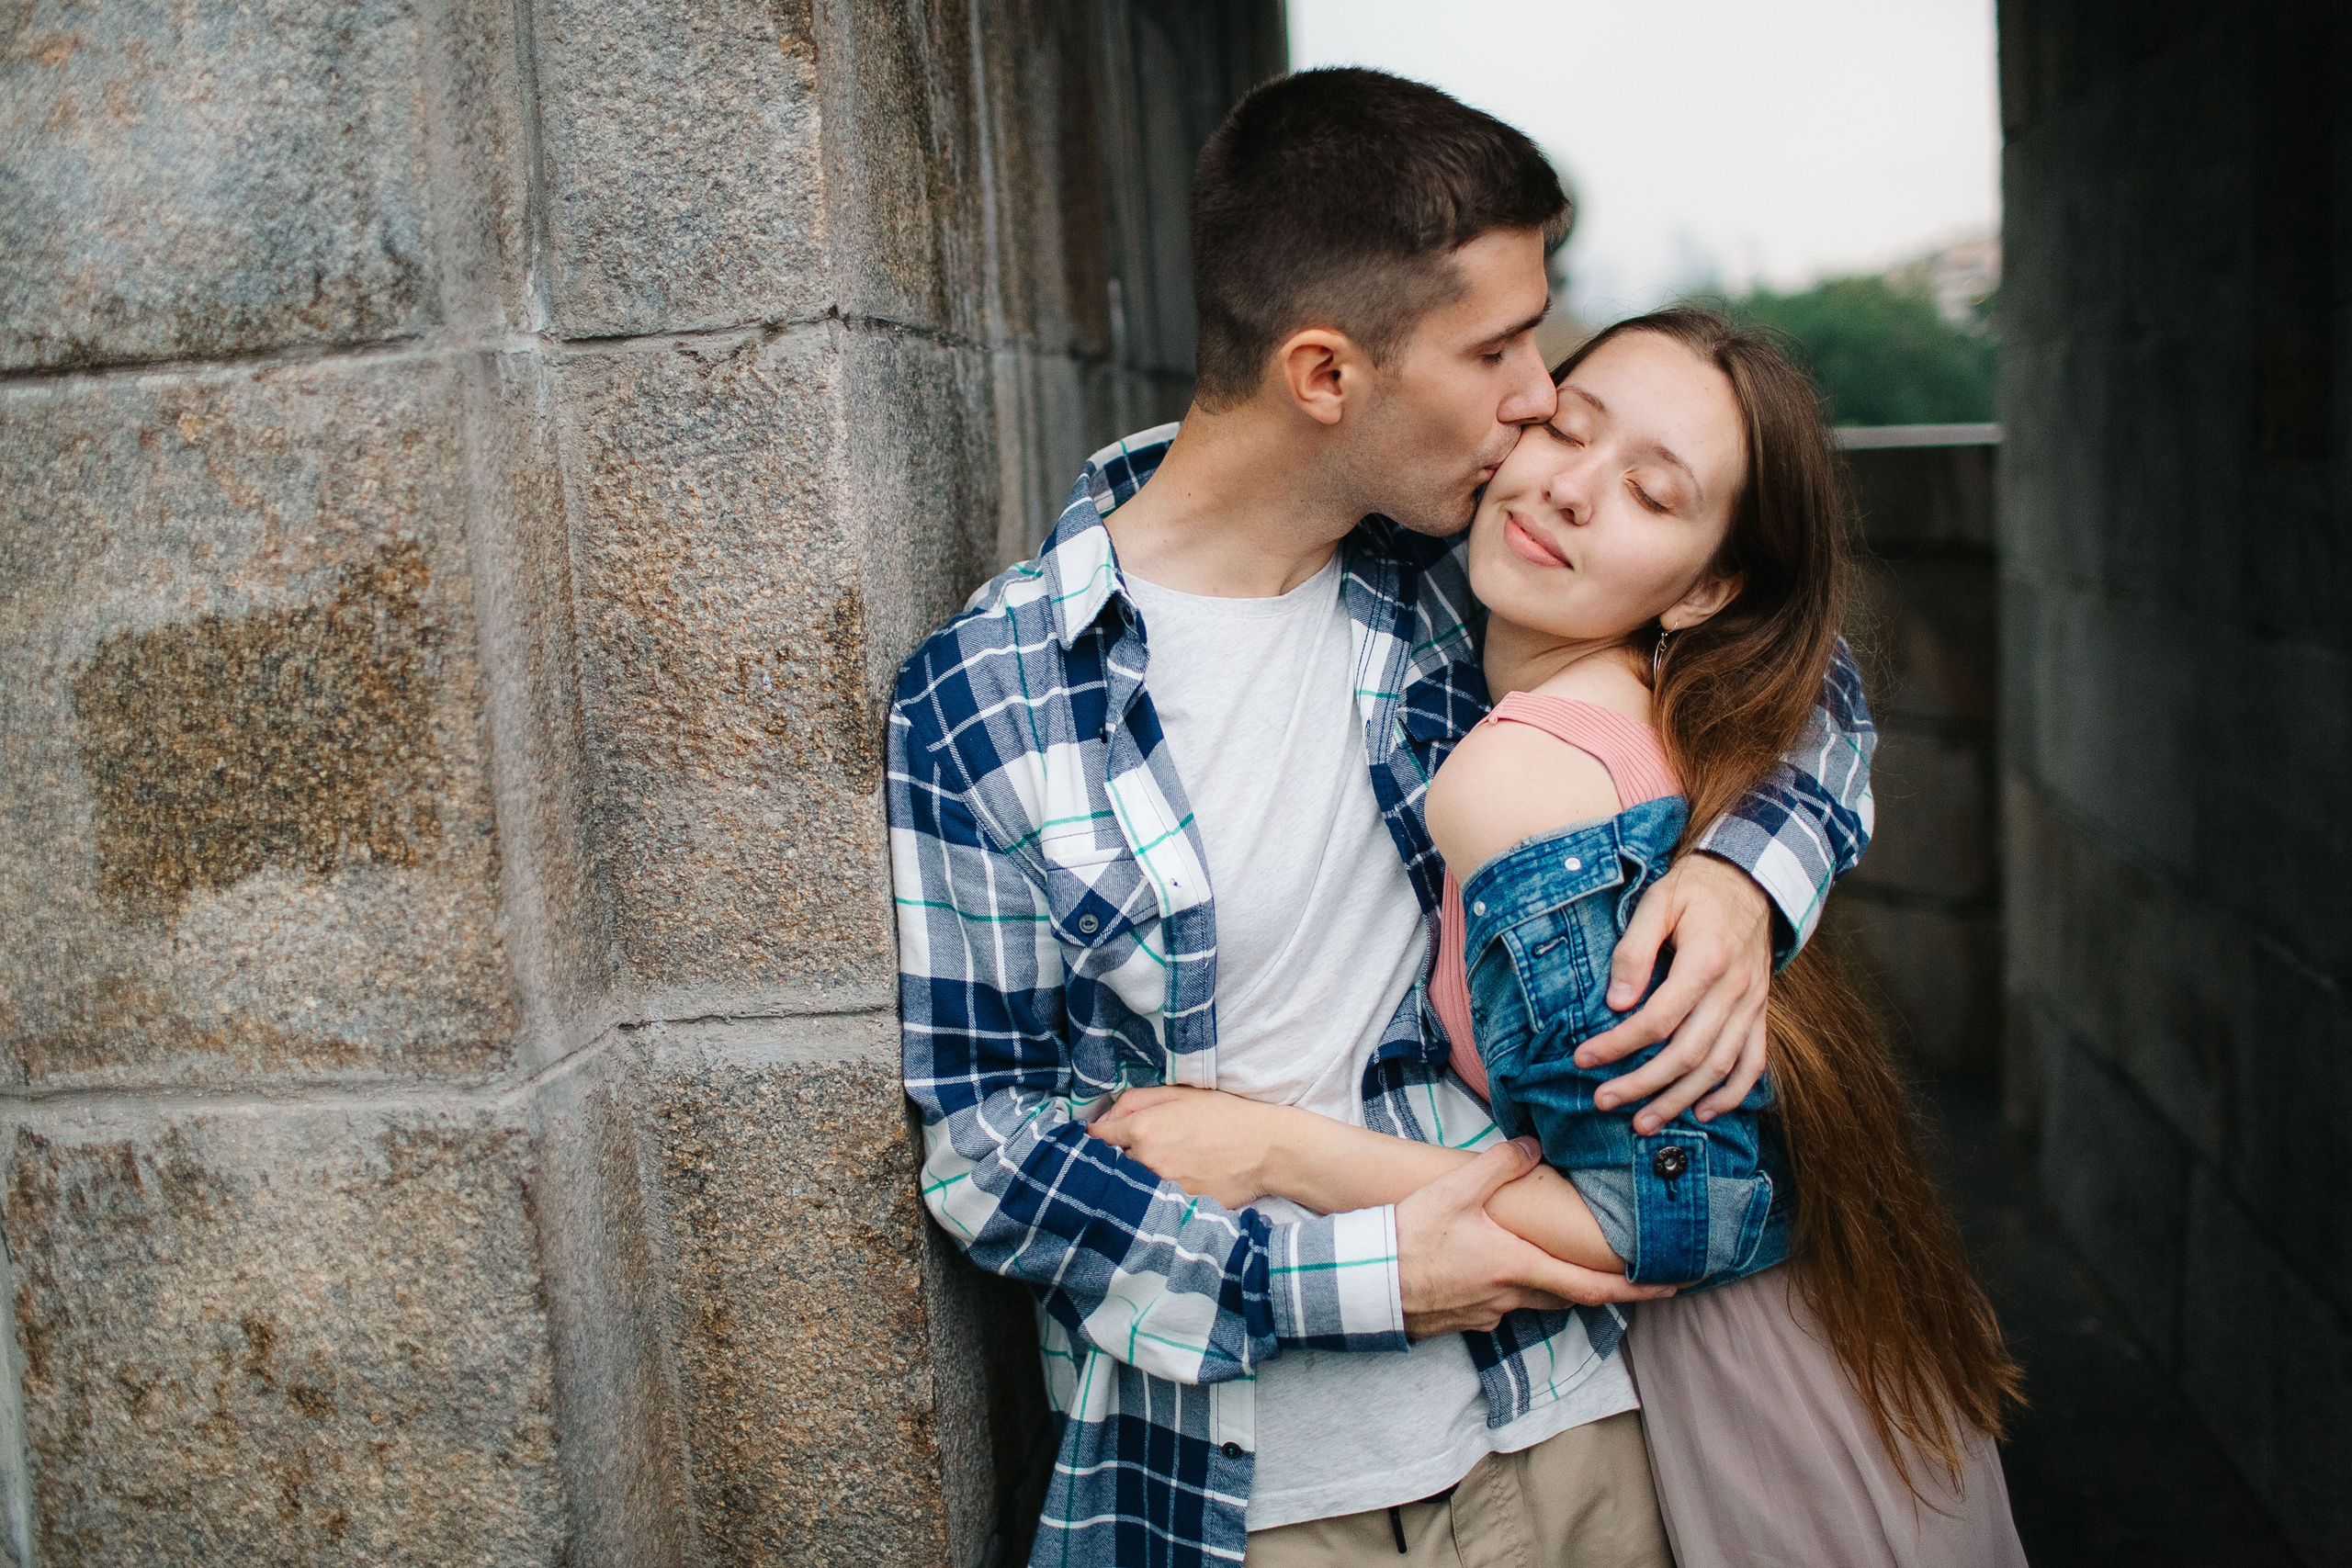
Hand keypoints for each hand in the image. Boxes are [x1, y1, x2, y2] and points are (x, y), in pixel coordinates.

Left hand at [1090, 1085, 1280, 1208]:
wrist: (1266, 1148)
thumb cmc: (1225, 1114)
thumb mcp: (1180, 1093)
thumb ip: (1136, 1100)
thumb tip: (1106, 1118)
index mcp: (1143, 1128)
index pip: (1096, 1137)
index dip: (1096, 1136)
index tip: (1101, 1138)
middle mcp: (1147, 1160)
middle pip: (1110, 1164)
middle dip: (1116, 1157)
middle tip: (1133, 1151)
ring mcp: (1162, 1187)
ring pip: (1131, 1184)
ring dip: (1135, 1178)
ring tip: (1158, 1167)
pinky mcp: (1178, 1206)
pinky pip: (1155, 1201)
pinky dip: (1158, 1194)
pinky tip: (1176, 1183)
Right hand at [1397, 1139, 1672, 1337]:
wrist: (1361, 1283)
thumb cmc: (1407, 1237)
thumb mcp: (1454, 1190)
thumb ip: (1499, 1165)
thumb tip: (1535, 1146)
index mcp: (1517, 1267)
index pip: (1593, 1286)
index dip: (1638, 1289)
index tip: (1674, 1288)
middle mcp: (1509, 1299)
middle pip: (1567, 1296)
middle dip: (1593, 1284)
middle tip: (1619, 1270)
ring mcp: (1485, 1317)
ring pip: (1532, 1302)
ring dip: (1548, 1285)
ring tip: (1548, 1259)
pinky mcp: (1461, 1324)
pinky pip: (1497, 1308)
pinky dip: (1507, 1289)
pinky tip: (1487, 1268)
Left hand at [1576, 853, 1771, 1133]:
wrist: (1753, 879)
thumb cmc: (1696, 890)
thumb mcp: (1658, 902)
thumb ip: (1634, 950)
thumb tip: (1616, 1003)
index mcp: (1706, 961)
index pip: (1658, 1019)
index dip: (1618, 1044)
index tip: (1584, 1059)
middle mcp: (1735, 990)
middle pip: (1687, 1053)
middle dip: (1643, 1084)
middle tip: (1604, 1101)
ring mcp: (1752, 1005)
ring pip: (1718, 1067)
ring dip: (1680, 1100)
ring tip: (1644, 1122)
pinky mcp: (1760, 1012)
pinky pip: (1753, 1062)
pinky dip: (1731, 1093)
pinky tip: (1702, 1111)